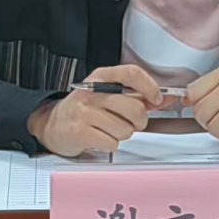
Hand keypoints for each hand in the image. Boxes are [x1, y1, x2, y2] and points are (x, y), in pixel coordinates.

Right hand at [27, 65, 163, 156]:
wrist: (53, 124)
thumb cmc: (85, 109)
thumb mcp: (107, 94)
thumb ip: (136, 95)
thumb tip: (165, 99)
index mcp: (101, 77)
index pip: (132, 74)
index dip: (150, 87)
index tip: (156, 99)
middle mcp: (92, 92)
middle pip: (134, 108)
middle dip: (139, 121)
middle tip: (130, 122)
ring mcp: (84, 112)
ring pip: (125, 130)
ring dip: (122, 134)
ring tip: (108, 129)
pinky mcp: (79, 132)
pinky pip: (112, 143)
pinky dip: (110, 145)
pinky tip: (99, 137)